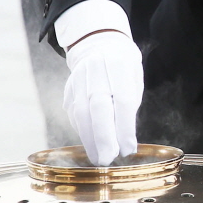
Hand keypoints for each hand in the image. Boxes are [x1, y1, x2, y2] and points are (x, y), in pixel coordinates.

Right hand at [62, 29, 141, 166]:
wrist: (98, 44)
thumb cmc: (123, 67)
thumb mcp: (133, 80)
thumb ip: (129, 106)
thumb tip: (125, 141)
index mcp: (119, 65)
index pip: (123, 100)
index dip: (125, 127)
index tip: (128, 149)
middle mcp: (97, 70)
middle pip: (98, 106)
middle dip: (103, 136)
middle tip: (108, 159)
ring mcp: (79, 78)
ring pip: (81, 112)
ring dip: (90, 139)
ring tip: (99, 158)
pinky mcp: (68, 88)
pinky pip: (74, 113)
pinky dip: (83, 131)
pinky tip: (90, 144)